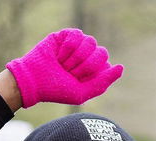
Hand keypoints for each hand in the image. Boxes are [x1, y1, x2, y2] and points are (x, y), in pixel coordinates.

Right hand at [6, 29, 123, 107]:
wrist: (34, 80)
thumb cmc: (57, 89)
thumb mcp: (83, 92)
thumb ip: (104, 82)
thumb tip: (121, 67)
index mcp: (95, 71)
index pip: (106, 65)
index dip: (92, 74)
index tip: (77, 80)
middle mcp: (88, 56)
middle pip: (102, 53)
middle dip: (85, 66)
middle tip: (69, 72)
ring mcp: (78, 45)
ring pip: (90, 42)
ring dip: (75, 57)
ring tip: (63, 64)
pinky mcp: (66, 35)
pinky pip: (77, 35)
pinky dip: (68, 47)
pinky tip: (59, 54)